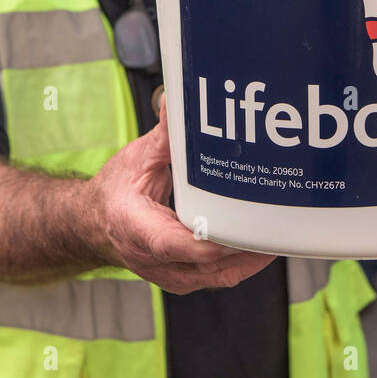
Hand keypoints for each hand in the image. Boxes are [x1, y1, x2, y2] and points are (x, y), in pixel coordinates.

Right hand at [86, 97, 276, 294]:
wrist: (97, 225)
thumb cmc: (115, 193)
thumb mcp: (137, 158)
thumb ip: (165, 135)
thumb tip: (178, 99)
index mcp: (136, 228)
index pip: (174, 243)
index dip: (210, 238)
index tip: (240, 223)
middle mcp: (153, 260)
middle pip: (208, 262)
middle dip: (245, 242)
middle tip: (277, 215)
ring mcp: (172, 275)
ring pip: (221, 274)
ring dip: (252, 254)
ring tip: (279, 227)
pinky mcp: (186, 278)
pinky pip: (222, 275)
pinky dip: (245, 260)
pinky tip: (264, 240)